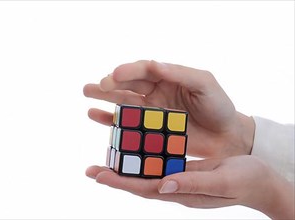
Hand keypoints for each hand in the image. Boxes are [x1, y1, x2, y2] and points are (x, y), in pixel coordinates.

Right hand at [83, 60, 254, 157]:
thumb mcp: (204, 84)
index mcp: (168, 77)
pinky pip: (125, 123)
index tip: (114, 75)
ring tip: (87, 92)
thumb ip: (179, 74)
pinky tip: (94, 114)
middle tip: (94, 85)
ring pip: (122, 101)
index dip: (128, 71)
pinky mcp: (148, 129)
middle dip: (110, 83)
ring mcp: (150, 111)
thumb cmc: (218, 107)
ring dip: (104, 97)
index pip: (144, 70)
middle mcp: (155, 92)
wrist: (225, 136)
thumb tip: (153, 64)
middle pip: (128, 84)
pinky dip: (109, 119)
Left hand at [86, 155, 293, 219]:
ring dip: (127, 166)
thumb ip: (192, 183)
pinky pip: (159, 164)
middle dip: (115, 176)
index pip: (145, 188)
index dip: (121, 182)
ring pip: (147, 172)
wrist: (261, 181)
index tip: (98, 175)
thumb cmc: (246, 181)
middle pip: (139, 183)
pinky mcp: (185, 169)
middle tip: (91, 169)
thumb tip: (162, 185)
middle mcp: (176, 187)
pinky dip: (144, 157)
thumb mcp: (221, 180)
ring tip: (106, 158)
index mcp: (182, 192)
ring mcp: (179, 178)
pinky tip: (136, 150)